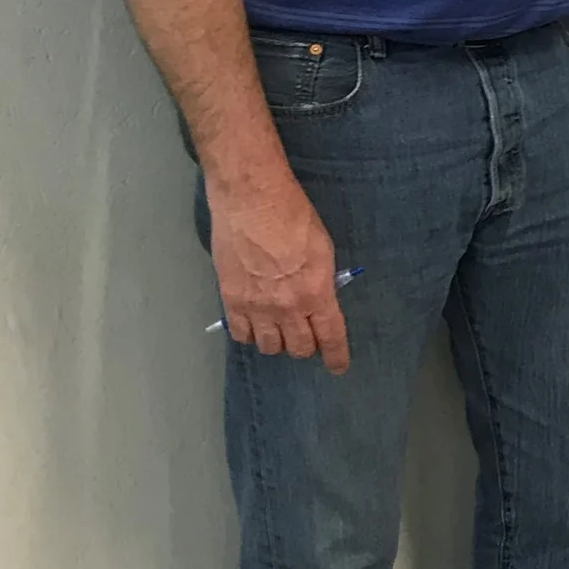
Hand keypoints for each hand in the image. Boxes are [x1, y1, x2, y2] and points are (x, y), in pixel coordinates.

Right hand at [209, 176, 350, 372]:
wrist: (252, 201)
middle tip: (305, 335)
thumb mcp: (323, 249)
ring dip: (277, 341)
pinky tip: (254, 323)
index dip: (335, 357)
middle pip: (298, 348)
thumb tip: (319, 299)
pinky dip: (249, 334)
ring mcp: (256, 307)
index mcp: (316, 292)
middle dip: (305, 346)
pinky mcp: (231, 300)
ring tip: (278, 327)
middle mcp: (287, 307)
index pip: (330, 337)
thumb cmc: (294, 216)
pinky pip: (240, 334)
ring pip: (268, 346)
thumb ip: (322, 281)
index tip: (337, 367)